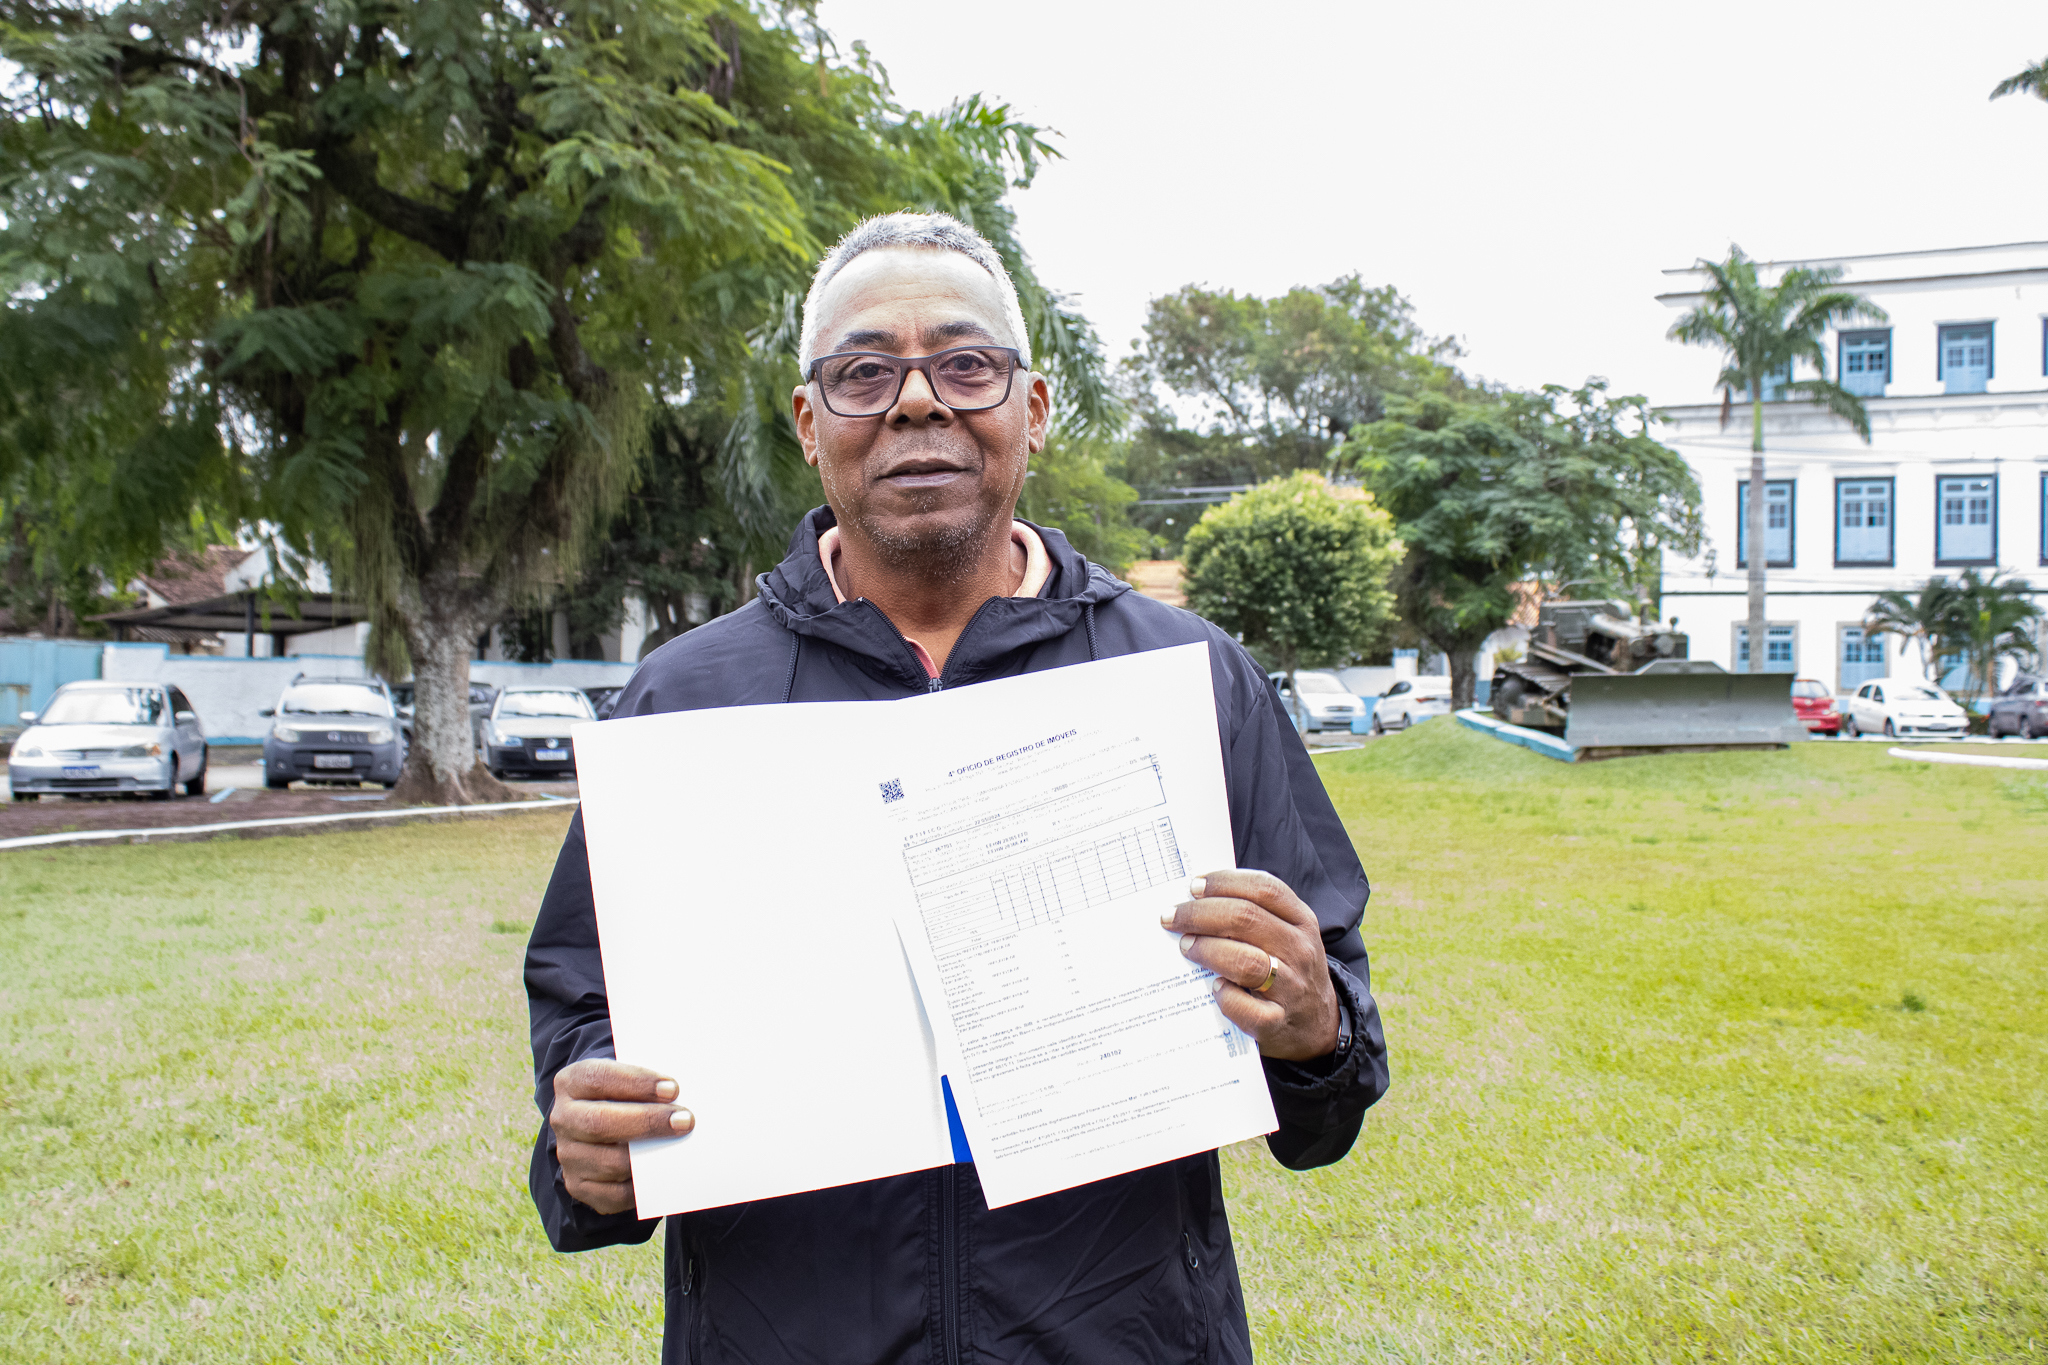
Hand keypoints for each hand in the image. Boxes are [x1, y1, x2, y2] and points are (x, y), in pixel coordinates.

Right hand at [549, 1058, 693, 1215]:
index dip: (636, 1083)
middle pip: (599, 1122)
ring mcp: (569, 1155)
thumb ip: (648, 1081)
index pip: (598, 1078)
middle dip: (646, 1122)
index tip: (672, 1089)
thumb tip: (677, 1093)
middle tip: (684, 1120)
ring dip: (648, 1158)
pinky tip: (662, 1173)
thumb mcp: (629, 1078)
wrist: (603, 1122)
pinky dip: (641, 1187)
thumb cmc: (625, 1094)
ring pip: (608, 1162)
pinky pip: (612, 1194)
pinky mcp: (579, 1185)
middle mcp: (564, 1118)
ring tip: (679, 1147)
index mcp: (571, 1082)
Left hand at [1163, 869, 1339, 1061]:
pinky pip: (1243, 1007)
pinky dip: (1223, 995)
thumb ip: (1256, 915)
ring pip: (1245, 960)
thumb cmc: (1289, 972)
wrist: (1319, 1026)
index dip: (1224, 882)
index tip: (1193, 886)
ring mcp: (1291, 988)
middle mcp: (1300, 951)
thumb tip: (1198, 899)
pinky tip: (1214, 988)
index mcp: (1302, 921)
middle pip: (1246, 918)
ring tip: (1186, 947)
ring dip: (1207, 949)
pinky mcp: (1276, 1023)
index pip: (1265, 889)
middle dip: (1200, 914)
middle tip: (1172, 917)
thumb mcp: (1288, 936)